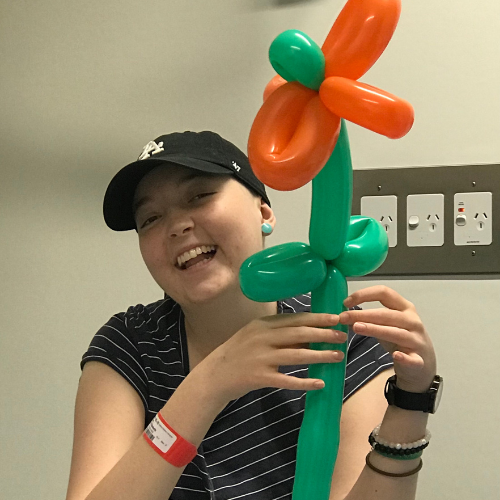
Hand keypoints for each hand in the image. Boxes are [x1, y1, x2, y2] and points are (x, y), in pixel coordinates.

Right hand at [199, 313, 346, 403]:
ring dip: (320, 355)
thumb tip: (311, 335)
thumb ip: (280, 335)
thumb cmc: (239, 353)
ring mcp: (260, 357)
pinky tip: (319, 383)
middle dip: (323, 334)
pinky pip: (287, 380)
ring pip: (296, 355)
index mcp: (262, 325)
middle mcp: (262, 338)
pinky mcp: (259, 377)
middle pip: (298, 334)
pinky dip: (304, 382)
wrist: (214, 375)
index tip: (336, 317)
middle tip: (343, 335)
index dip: (317, 318)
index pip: (295, 319)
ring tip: (338, 356)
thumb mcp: (256, 337)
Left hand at [339, 285, 436, 392]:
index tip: (346, 302)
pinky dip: (404, 357)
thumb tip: (345, 317)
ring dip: (375, 329)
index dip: (364, 294)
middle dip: (363, 314)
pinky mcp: (419, 360)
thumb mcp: (385, 325)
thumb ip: (368, 319)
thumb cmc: (400, 339)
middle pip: (386, 314)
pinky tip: (395, 356)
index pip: (384, 292)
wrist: (423, 363)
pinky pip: (412, 358)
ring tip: (356, 328)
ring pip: (396, 333)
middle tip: (343, 317)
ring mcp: (417, 340)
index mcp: (404, 307)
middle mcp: (412, 321)